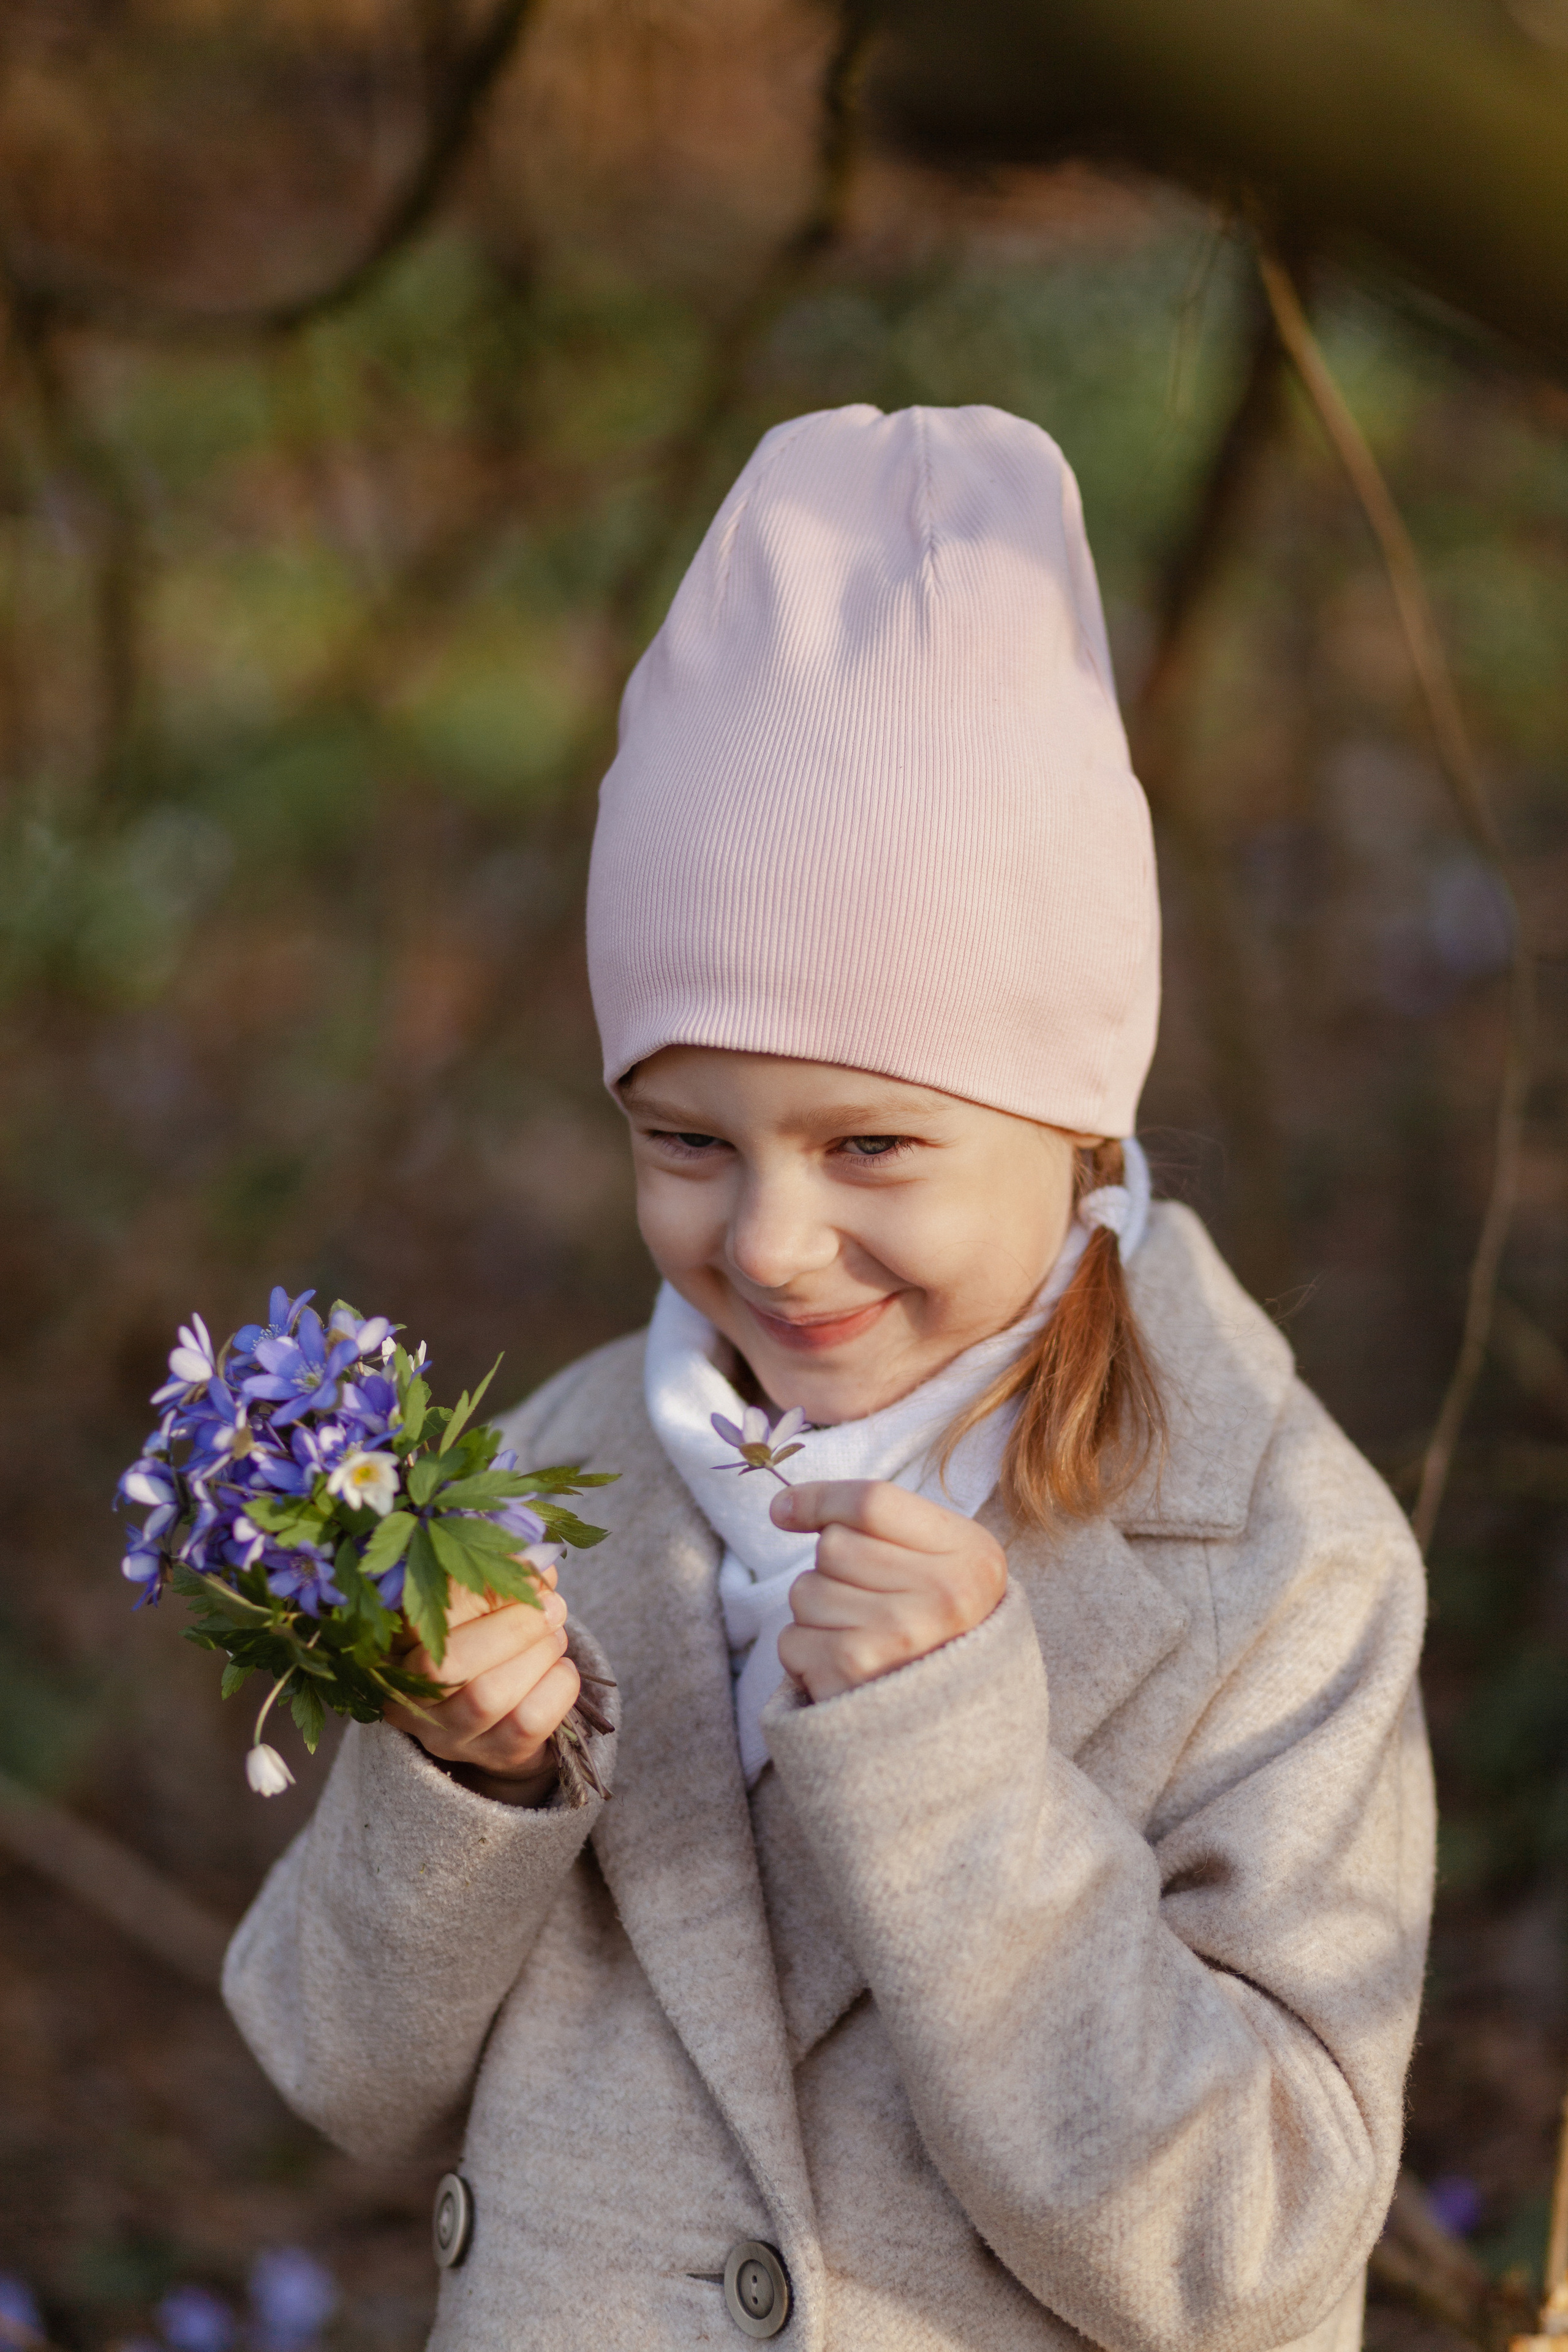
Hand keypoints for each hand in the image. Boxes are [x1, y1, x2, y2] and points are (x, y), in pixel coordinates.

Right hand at [383, 1561, 579, 1805]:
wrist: (507, 1716)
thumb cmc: (491, 1642)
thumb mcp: (484, 1604)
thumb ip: (502, 1576)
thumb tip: (535, 1559)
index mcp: (393, 1646)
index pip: (418, 1614)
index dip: (470, 1585)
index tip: (517, 1566)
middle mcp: (407, 1697)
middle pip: (446, 1663)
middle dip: (512, 1626)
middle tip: (552, 1607)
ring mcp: (447, 1735)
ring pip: (487, 1697)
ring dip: (537, 1654)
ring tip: (556, 1637)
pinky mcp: (493, 1756)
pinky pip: (528, 1722)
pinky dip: (558, 1687)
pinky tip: (562, 1671)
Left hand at [770, 1480, 1006, 1702]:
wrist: (964, 1724)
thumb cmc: (942, 1628)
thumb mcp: (947, 1560)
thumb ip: (881, 1521)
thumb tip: (780, 1507)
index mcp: (970, 1558)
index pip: (871, 1502)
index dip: (818, 1499)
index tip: (783, 1510)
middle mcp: (941, 1598)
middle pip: (833, 1546)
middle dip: (832, 1568)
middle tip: (867, 1601)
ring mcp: (896, 1642)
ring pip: (805, 1591)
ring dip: (817, 1611)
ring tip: (859, 1636)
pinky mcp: (853, 1681)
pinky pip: (790, 1641)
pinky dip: (803, 1652)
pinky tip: (841, 1666)